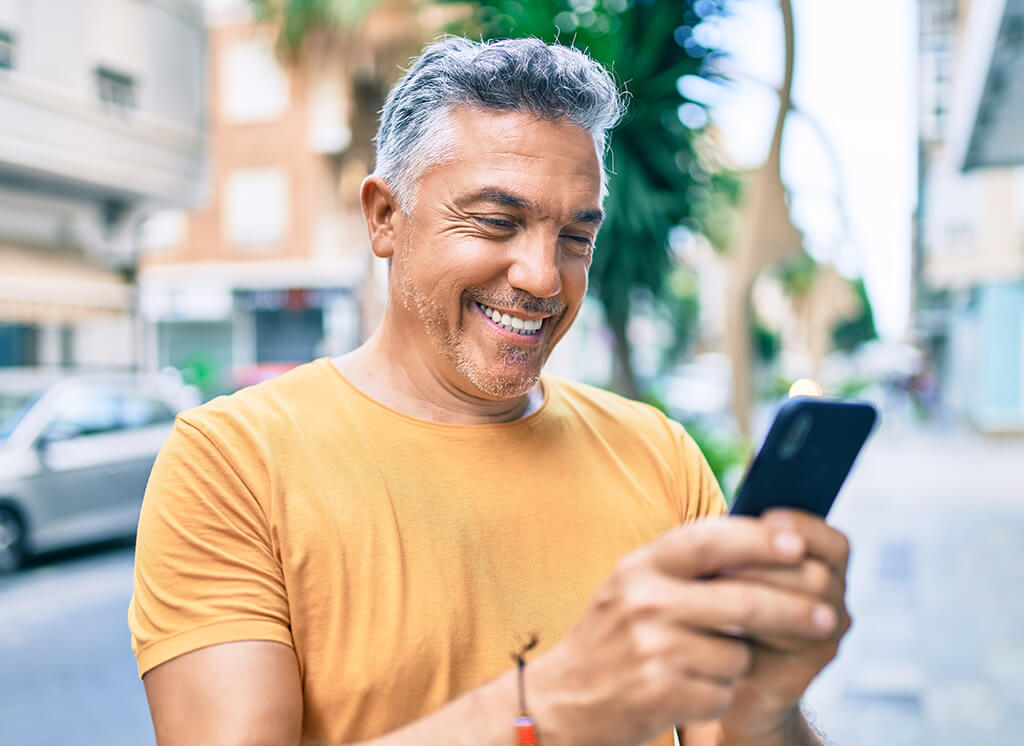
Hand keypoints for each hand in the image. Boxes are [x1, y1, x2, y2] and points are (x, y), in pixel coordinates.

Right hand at [527, 517, 839, 745]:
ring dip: (735, 665)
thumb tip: (764, 540)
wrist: (561, 701)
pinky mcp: (660, 694)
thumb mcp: (633, 585)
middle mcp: (643, 600)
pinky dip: (715, 695)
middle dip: (794, 610)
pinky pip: (722, 692)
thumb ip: (683, 564)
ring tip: (698, 665)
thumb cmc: (611, 637)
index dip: (759, 539)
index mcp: (640, 566)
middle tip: (828, 617)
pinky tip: (684, 691)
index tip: (799, 542)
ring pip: (738, 654)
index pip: (709, 540)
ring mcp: (651, 648)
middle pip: (743, 601)